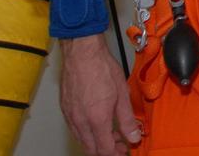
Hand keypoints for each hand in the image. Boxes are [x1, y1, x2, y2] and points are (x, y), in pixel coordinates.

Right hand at [59, 35, 140, 155]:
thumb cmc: (102, 68)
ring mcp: (70, 116)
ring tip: (111, 133)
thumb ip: (127, 119)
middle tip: (120, 144)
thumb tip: (133, 136)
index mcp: (97, 119)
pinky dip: (87, 133)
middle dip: (107, 151)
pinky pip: (75, 129)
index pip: (104, 150)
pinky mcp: (65, 110)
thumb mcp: (122, 94)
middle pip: (91, 149)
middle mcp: (80, 121)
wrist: (82, 54)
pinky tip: (97, 124)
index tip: (124, 150)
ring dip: (97, 142)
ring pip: (82, 140)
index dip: (115, 154)